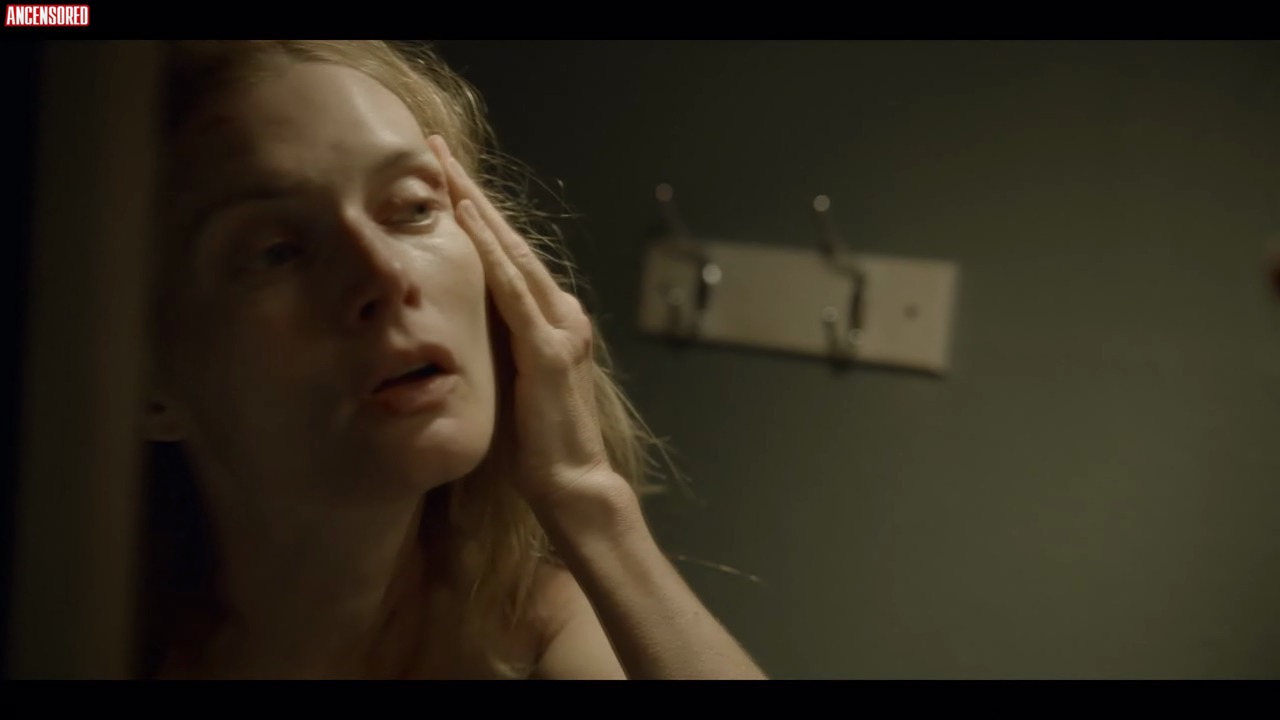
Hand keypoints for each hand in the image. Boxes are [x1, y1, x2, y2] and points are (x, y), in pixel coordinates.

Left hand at [427, 135, 622, 511]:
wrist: (571, 484)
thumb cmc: (537, 446)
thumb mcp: (508, 384)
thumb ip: (493, 350)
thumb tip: (453, 330)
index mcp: (550, 322)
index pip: (507, 257)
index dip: (477, 216)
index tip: (444, 179)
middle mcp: (561, 314)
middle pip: (510, 242)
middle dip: (473, 193)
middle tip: (439, 150)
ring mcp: (560, 329)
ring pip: (513, 255)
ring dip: (478, 209)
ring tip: (447, 170)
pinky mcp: (550, 350)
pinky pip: (515, 291)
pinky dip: (493, 254)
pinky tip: (469, 223)